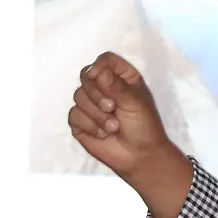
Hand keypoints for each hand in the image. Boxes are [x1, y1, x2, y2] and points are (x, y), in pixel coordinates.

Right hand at [68, 51, 171, 178]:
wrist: (139, 156)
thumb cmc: (144, 126)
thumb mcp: (136, 103)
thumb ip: (117, 87)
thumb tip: (99, 72)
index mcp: (121, 78)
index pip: (105, 60)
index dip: (99, 66)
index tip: (99, 76)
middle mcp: (104, 87)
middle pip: (86, 76)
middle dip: (97, 94)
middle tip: (112, 108)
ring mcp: (90, 104)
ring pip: (78, 96)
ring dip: (96, 114)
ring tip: (113, 127)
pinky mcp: (80, 121)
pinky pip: (74, 115)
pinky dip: (89, 125)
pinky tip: (102, 134)